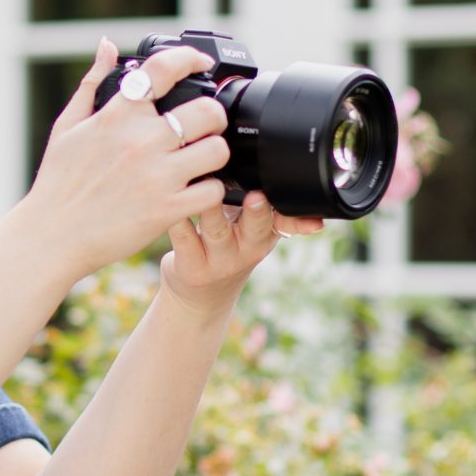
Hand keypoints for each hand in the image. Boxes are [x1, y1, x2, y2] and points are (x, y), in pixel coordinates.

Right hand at [29, 35, 250, 282]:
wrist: (52, 235)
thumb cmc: (58, 182)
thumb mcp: (68, 126)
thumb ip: (92, 83)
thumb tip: (106, 46)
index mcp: (118, 115)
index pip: (164, 69)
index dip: (191, 57)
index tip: (201, 63)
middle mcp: (141, 140)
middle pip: (207, 111)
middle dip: (213, 116)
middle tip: (205, 127)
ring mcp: (156, 175)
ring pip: (217, 150)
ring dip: (215, 154)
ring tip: (202, 161)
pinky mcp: (166, 209)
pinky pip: (212, 191)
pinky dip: (210, 191)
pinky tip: (196, 192)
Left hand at [158, 186, 324, 313]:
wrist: (200, 296)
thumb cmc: (227, 248)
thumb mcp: (254, 233)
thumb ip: (271, 209)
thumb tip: (296, 180)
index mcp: (265, 234)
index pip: (285, 222)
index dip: (296, 218)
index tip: (304, 213)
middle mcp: (247, 249)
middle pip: (256, 228)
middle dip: (257, 212)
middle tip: (255, 196)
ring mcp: (219, 260)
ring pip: (216, 230)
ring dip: (213, 210)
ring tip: (207, 186)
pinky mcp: (191, 267)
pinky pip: (183, 237)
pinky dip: (178, 218)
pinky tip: (171, 199)